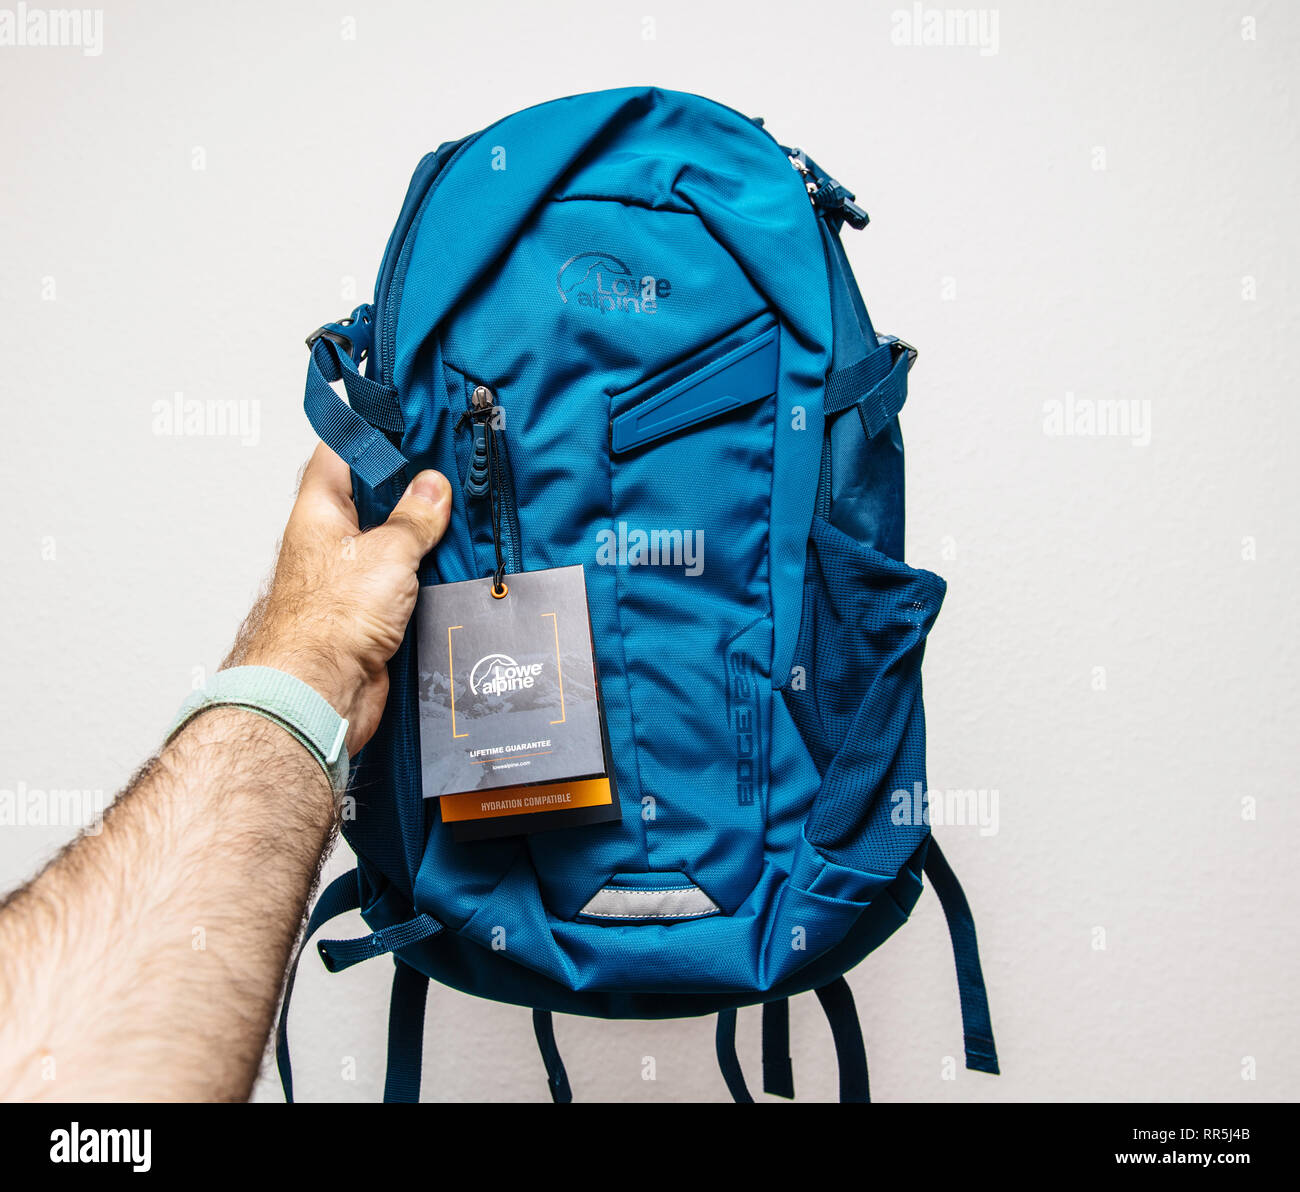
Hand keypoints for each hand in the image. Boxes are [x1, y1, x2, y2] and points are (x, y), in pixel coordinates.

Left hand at [225, 444, 451, 753]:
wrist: (319, 692)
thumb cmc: (326, 623)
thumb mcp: (387, 551)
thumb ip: (414, 518)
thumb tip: (432, 487)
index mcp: (320, 513)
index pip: (337, 455)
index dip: (366, 433)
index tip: (400, 418)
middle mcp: (330, 543)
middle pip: (369, 499)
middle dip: (406, 485)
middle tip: (444, 466)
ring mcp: (348, 580)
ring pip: (389, 542)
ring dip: (420, 533)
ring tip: (457, 513)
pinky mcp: (368, 614)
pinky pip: (401, 582)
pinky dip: (425, 573)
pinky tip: (450, 566)